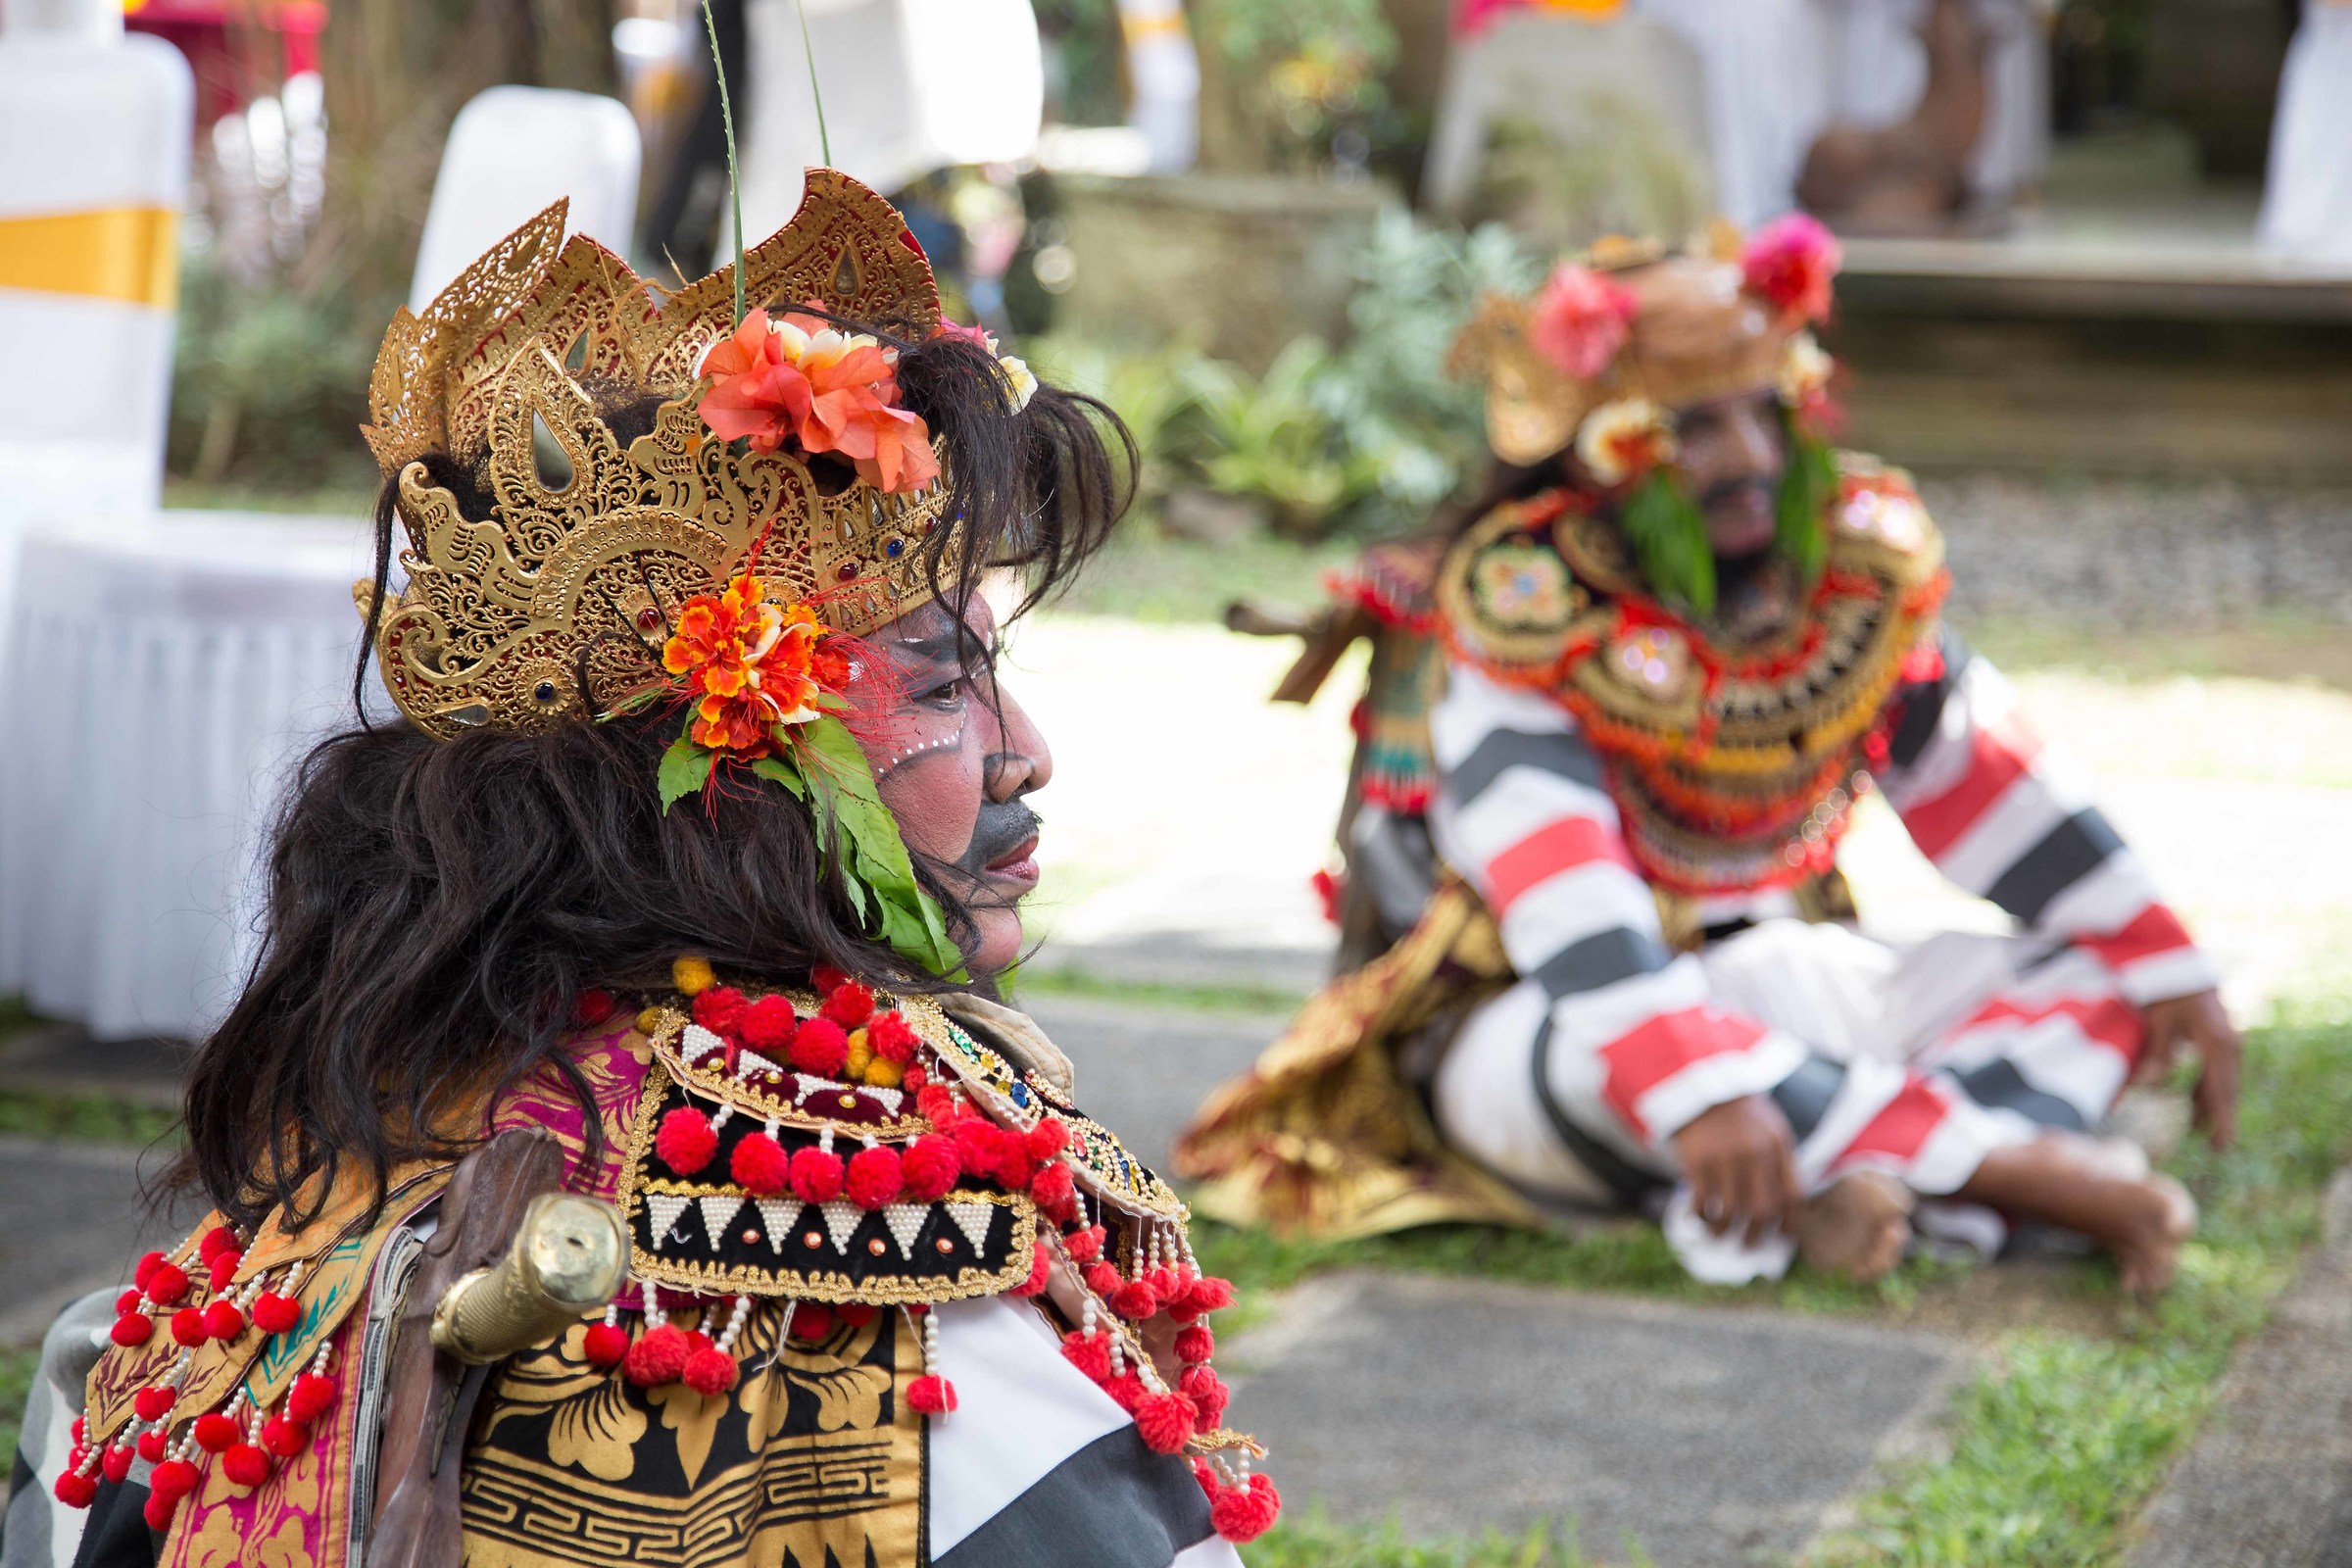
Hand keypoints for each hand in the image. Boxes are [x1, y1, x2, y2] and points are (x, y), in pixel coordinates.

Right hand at [1670, 1095, 1799, 1245]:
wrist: (1701, 1086)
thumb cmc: (1740, 1112)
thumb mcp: (1771, 1127)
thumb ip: (1781, 1161)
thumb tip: (1786, 1206)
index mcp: (1777, 1144)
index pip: (1791, 1194)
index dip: (1790, 1222)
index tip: (1782, 1236)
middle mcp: (1754, 1153)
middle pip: (1761, 1209)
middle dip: (1756, 1235)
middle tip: (1749, 1246)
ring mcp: (1724, 1158)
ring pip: (1730, 1212)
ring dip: (1724, 1231)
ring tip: (1719, 1235)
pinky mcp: (1697, 1161)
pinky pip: (1703, 1202)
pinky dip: (1701, 1217)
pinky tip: (1700, 1218)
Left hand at [2136, 988, 2241, 1150]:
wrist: (2179, 965)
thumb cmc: (2168, 991)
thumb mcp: (2160, 1021)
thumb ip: (2158, 1053)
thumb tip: (2151, 1084)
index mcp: (2218, 1043)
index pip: (2221, 1090)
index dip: (2221, 1119)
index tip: (2222, 1144)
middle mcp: (2228, 1045)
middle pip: (2225, 1089)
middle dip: (2219, 1118)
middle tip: (2216, 1148)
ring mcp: (2225, 1041)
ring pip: (2220, 1081)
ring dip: (2209, 1104)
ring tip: (2198, 1131)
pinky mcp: (2216, 1038)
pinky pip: (2214, 1070)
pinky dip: (2204, 1087)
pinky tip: (2194, 1103)